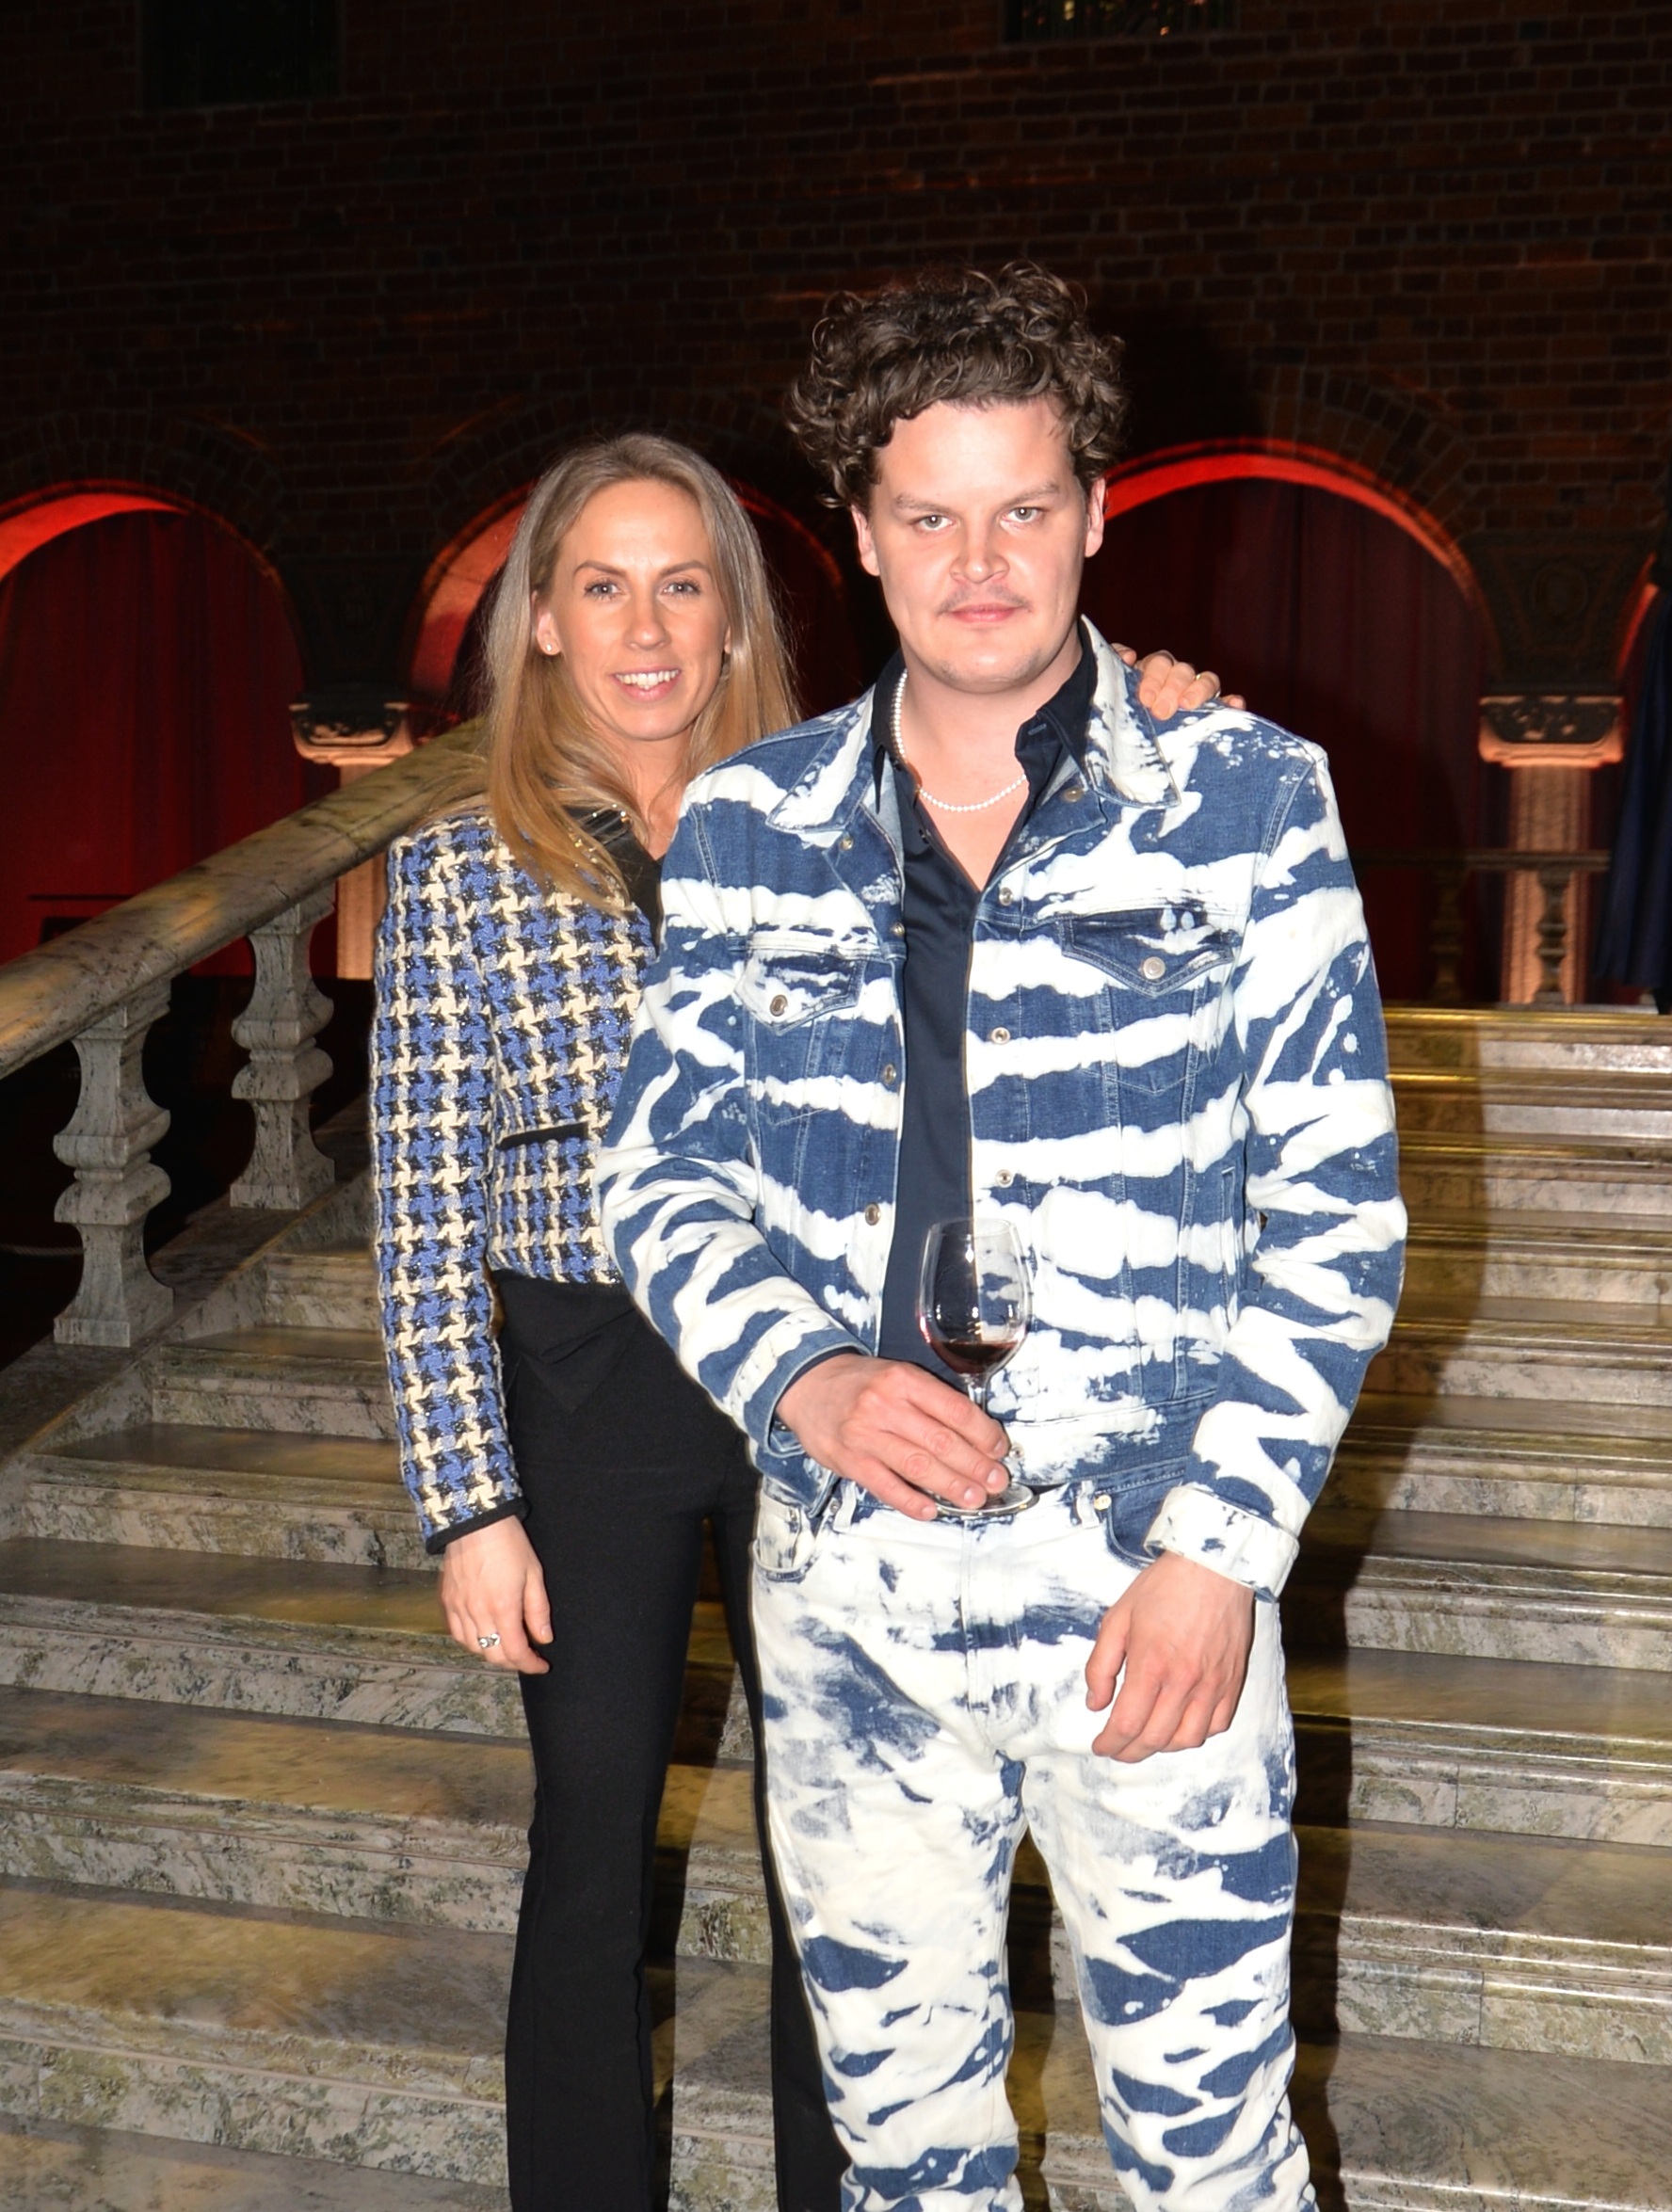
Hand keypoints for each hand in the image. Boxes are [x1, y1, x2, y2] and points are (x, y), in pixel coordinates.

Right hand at [438, 1515, 552, 1673]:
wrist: (475, 1519)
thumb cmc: (507, 1542)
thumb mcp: (533, 1573)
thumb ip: (538, 1610)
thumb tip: (543, 1638)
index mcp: (502, 1607)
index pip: (516, 1652)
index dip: (530, 1664)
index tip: (541, 1665)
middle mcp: (477, 1613)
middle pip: (493, 1655)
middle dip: (513, 1661)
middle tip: (527, 1655)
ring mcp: (458, 1608)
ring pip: (473, 1648)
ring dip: (491, 1652)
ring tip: (506, 1644)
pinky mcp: (447, 1600)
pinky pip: (457, 1633)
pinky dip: (471, 1641)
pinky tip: (483, 1633)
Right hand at [776, 1352, 1010, 1518]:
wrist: (807, 1385)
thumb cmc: (861, 1383)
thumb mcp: (897, 1376)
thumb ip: (931, 1401)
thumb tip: (975, 1435)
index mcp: (904, 1380)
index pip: (955, 1410)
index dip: (983, 1434)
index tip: (999, 1450)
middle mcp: (885, 1406)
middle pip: (941, 1441)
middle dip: (975, 1465)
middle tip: (996, 1481)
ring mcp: (865, 1435)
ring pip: (918, 1466)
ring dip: (951, 1486)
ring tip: (974, 1499)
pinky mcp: (849, 1460)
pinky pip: (885, 1486)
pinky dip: (910, 1501)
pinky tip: (931, 1510)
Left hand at [1085, 1550, 1254, 1760]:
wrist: (1214, 1566)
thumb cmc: (1163, 1588)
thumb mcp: (1118, 1618)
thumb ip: (1101, 1665)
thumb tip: (1095, 1703)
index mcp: (1151, 1665)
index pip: (1128, 1724)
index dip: (1110, 1743)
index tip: (1100, 1746)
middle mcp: (1184, 1681)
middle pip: (1155, 1739)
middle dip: (1130, 1752)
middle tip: (1117, 1750)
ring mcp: (1213, 1684)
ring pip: (1188, 1739)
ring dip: (1163, 1747)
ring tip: (1147, 1739)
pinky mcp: (1233, 1681)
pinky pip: (1217, 1725)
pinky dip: (1196, 1734)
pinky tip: (1180, 1725)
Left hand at [1117, 644, 1245, 716]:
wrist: (1121, 744)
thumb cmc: (1117, 713)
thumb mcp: (1111, 688)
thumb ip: (1113, 665)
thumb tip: (1128, 655)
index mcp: (1152, 672)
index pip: (1159, 663)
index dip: (1153, 677)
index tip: (1145, 699)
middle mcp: (1175, 679)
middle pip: (1182, 670)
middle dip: (1172, 687)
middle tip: (1161, 711)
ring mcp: (1195, 694)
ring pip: (1206, 680)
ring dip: (1200, 690)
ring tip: (1189, 705)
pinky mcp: (1212, 712)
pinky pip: (1225, 704)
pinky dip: (1231, 703)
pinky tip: (1236, 704)